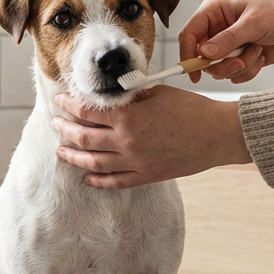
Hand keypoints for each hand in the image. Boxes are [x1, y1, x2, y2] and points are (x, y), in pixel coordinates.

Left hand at [50, 86, 250, 188]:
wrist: (217, 135)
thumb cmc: (191, 109)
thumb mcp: (158, 92)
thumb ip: (131, 94)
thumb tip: (111, 92)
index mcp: (129, 116)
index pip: (89, 110)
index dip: (70, 104)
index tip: (60, 100)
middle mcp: (127, 140)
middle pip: (84, 137)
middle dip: (65, 129)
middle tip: (55, 124)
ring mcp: (135, 161)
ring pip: (93, 162)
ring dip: (73, 157)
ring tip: (61, 151)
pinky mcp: (146, 176)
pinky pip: (114, 182)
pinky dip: (97, 180)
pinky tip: (86, 177)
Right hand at [178, 0, 273, 82]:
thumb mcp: (254, 23)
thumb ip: (228, 39)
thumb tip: (203, 53)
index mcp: (213, 12)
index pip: (189, 35)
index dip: (187, 55)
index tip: (194, 74)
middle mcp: (216, 30)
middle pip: (201, 58)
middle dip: (222, 65)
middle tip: (240, 63)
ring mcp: (227, 46)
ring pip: (218, 69)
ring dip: (239, 66)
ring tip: (257, 52)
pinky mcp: (239, 58)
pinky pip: (234, 75)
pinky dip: (249, 71)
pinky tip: (261, 56)